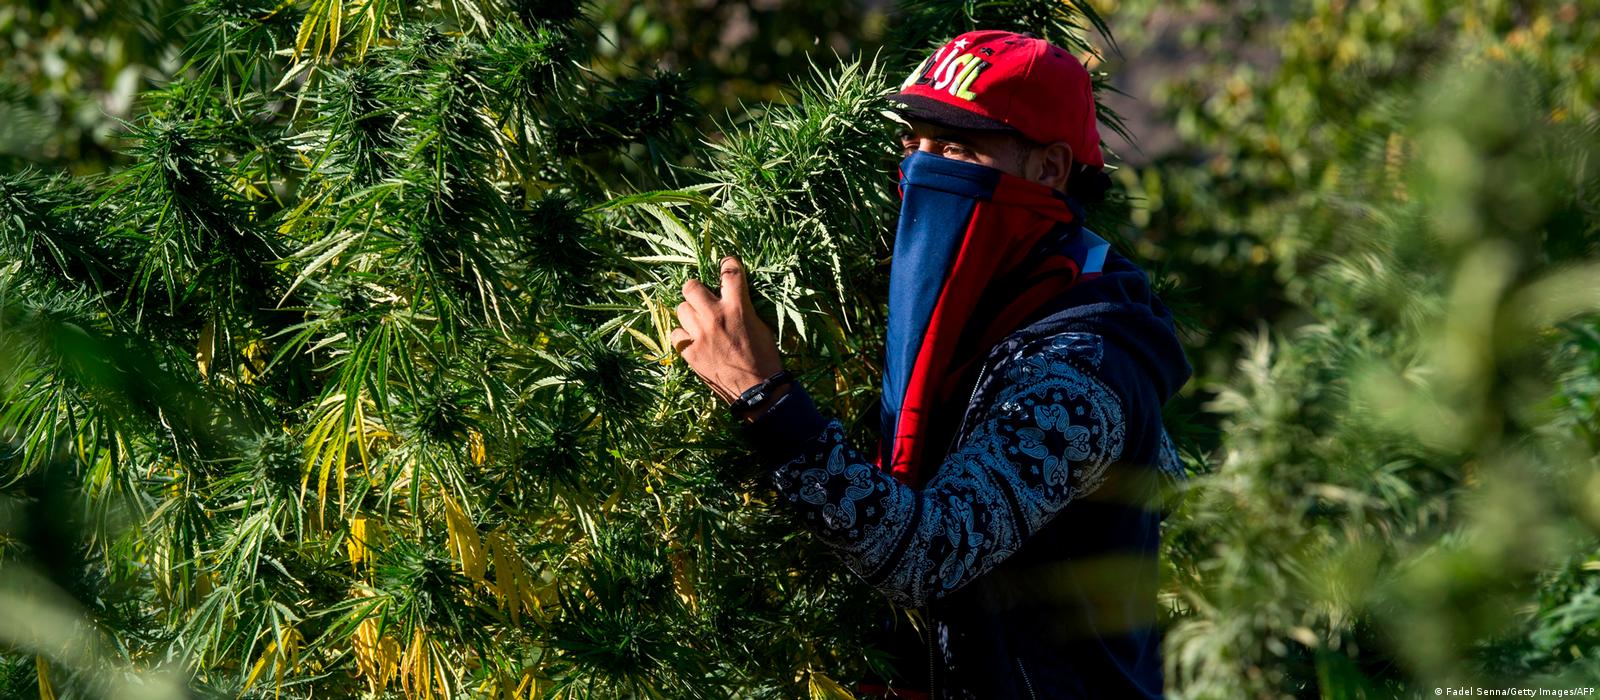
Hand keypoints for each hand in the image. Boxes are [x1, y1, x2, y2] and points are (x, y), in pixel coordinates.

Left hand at [670, 256, 783, 404]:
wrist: (756, 390)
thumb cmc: (764, 357)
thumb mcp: (761, 326)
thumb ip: (744, 308)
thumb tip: (734, 297)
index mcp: (737, 307)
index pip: (729, 271)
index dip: (727, 263)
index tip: (725, 264)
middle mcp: (714, 316)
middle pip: (691, 286)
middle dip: (697, 290)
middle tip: (703, 299)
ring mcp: (699, 334)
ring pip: (681, 309)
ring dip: (690, 313)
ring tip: (699, 323)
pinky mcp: (689, 351)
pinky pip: (676, 333)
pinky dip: (683, 336)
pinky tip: (693, 341)